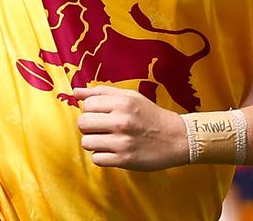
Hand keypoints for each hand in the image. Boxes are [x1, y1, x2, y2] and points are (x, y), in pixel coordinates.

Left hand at [74, 85, 188, 170]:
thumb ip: (102, 93)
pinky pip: (97, 159)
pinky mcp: (124, 160)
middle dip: (89, 126)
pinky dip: (102, 156)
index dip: (91, 110)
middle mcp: (122, 121)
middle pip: (82, 123)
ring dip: (94, 142)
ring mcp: (123, 142)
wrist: (176, 138)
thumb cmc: (150, 116)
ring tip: (107, 140)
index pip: (87, 104)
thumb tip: (76, 91)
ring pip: (86, 142)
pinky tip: (113, 151)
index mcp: (123, 103)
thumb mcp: (130, 97)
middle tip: (101, 128)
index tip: (101, 114)